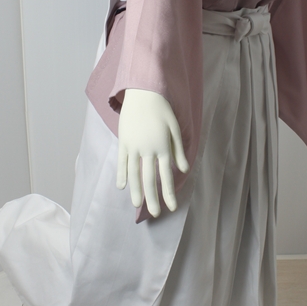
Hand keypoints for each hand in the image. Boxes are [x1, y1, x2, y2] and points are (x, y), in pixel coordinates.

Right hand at [116, 89, 189, 216]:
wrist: (143, 92)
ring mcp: (134, 146)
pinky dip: (122, 174)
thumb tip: (184, 169)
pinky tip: (122, 187)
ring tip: (136, 205)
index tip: (171, 208)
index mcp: (163, 147)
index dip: (169, 193)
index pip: (167, 176)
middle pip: (150, 179)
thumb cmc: (162, 109)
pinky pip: (122, 161)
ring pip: (134, 173)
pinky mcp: (124, 141)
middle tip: (155, 214)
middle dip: (152, 198)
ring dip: (136, 190)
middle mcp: (148, 149)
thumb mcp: (175, 128)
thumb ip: (178, 150)